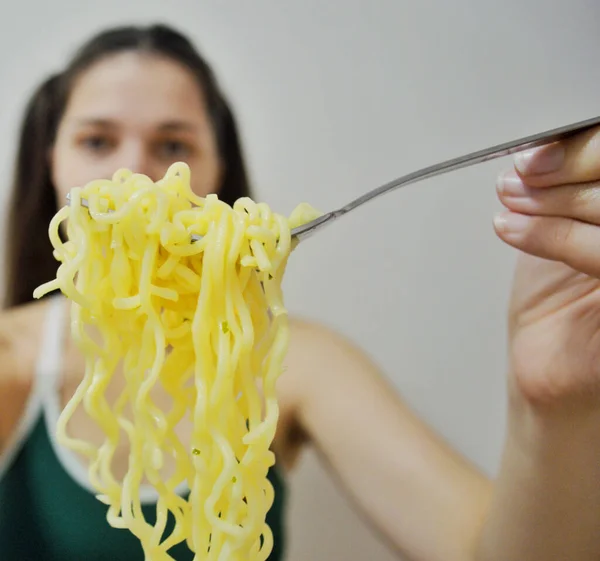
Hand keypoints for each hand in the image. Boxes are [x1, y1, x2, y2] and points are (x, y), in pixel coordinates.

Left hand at [495, 126, 599, 409]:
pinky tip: (512, 228)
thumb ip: (568, 186)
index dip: (586, 146)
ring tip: (512, 199)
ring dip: (556, 200)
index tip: (538, 148)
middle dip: (574, 164)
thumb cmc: (561, 301)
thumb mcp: (565, 229)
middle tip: (523, 172)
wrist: (553, 368)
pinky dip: (555, 235)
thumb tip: (546, 140)